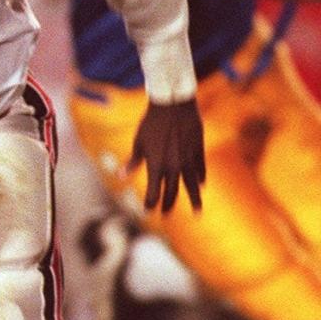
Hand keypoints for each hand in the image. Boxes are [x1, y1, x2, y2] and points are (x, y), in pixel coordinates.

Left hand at [129, 98, 205, 212]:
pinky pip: (200, 169)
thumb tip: (119, 176)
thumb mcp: (138, 143)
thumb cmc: (150, 123)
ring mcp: (188, 160)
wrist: (172, 105)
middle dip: (168, 204)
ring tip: (197, 211)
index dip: (150, 204)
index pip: (153, 193)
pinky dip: (200, 178)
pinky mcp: (198, 151)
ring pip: (192, 185)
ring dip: (194, 199)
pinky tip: (200, 184)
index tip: (147, 211)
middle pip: (172, 192)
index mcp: (156, 166)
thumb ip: (133, 162)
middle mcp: (174, 167)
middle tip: (166, 214)